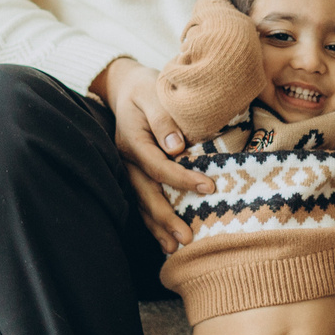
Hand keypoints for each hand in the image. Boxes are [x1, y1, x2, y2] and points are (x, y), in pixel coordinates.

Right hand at [95, 57, 207, 252]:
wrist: (125, 86)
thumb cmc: (146, 88)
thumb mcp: (154, 94)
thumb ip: (164, 119)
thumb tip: (177, 147)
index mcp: (132, 141)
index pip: (158, 166)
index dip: (183, 179)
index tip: (210, 187)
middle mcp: (126, 160)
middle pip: (146, 193)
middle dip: (166, 217)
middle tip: (187, 238)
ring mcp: (126, 169)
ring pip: (140, 203)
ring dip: (157, 227)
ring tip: (175, 248)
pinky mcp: (132, 174)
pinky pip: (140, 201)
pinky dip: (151, 221)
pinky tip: (164, 239)